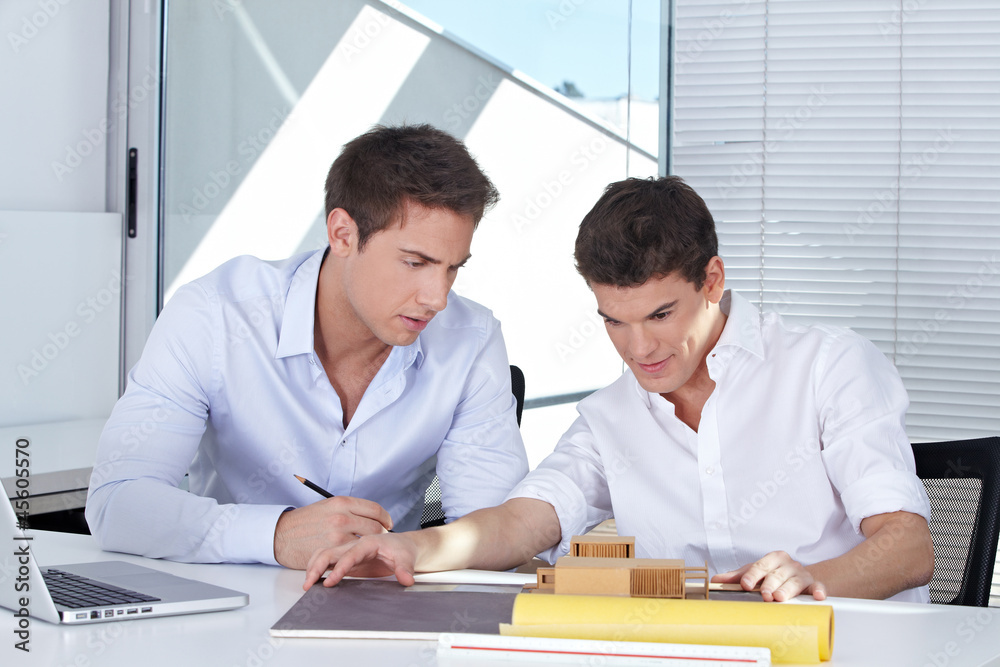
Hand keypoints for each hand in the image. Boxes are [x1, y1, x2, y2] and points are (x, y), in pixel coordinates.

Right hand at [273, 496, 392, 568]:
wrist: (281, 535)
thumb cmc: (304, 521)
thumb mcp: (327, 507)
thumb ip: (348, 510)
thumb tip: (368, 517)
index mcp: (341, 502)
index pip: (375, 509)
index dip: (385, 518)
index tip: (387, 524)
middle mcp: (342, 516)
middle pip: (375, 526)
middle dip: (381, 534)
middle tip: (380, 539)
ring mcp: (338, 535)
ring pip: (367, 541)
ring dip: (371, 545)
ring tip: (370, 548)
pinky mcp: (332, 551)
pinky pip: (353, 554)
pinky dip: (358, 555)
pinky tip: (357, 556)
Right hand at [303, 532, 418, 589]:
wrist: (402, 545)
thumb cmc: (403, 548)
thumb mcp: (407, 557)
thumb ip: (405, 568)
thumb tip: (406, 580)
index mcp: (368, 542)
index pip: (350, 554)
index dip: (340, 568)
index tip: (330, 581)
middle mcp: (355, 545)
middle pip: (331, 552)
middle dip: (317, 567)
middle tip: (309, 585)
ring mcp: (349, 552)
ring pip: (325, 555)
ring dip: (314, 567)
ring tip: (307, 584)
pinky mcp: (347, 561)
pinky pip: (328, 562)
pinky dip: (318, 569)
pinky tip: (312, 580)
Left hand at [712, 551, 826, 601]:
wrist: (799, 577)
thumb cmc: (773, 575)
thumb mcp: (755, 573)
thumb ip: (736, 577)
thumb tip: (716, 581)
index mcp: (772, 558)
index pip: (760, 566)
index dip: (752, 575)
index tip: (745, 584)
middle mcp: (788, 564)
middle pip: (776, 574)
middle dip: (769, 584)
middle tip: (764, 594)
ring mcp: (802, 574)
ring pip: (794, 582)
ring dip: (787, 590)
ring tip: (779, 598)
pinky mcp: (814, 585)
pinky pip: (818, 587)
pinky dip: (818, 591)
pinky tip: (818, 596)